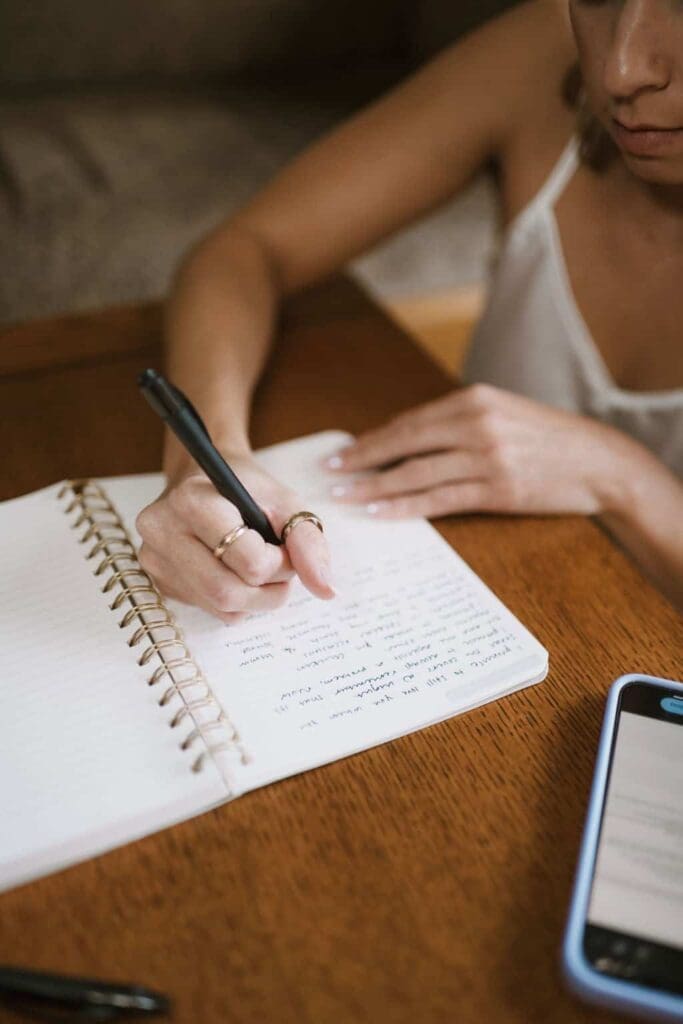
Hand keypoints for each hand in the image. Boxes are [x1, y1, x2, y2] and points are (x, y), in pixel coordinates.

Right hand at [136, 453, 333, 621]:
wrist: (208, 479)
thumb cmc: (247, 488)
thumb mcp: (285, 502)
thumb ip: (308, 542)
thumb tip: (327, 591)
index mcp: (191, 501)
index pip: (248, 561)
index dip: (280, 563)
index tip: (283, 546)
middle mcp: (162, 530)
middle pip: (229, 592)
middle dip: (269, 590)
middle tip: (279, 567)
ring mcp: (155, 559)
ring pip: (222, 607)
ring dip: (257, 598)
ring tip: (259, 566)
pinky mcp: (160, 580)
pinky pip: (211, 610)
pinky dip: (237, 601)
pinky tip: (235, 572)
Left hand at [326, 384, 635, 517]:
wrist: (599, 461)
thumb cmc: (547, 439)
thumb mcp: (502, 414)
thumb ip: (459, 422)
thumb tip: (407, 441)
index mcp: (474, 400)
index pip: (410, 421)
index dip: (373, 440)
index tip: (343, 453)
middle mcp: (477, 424)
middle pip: (406, 442)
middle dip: (363, 460)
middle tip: (330, 474)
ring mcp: (487, 457)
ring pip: (417, 472)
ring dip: (376, 486)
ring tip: (346, 497)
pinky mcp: (497, 490)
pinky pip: (441, 499)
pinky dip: (407, 506)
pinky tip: (383, 512)